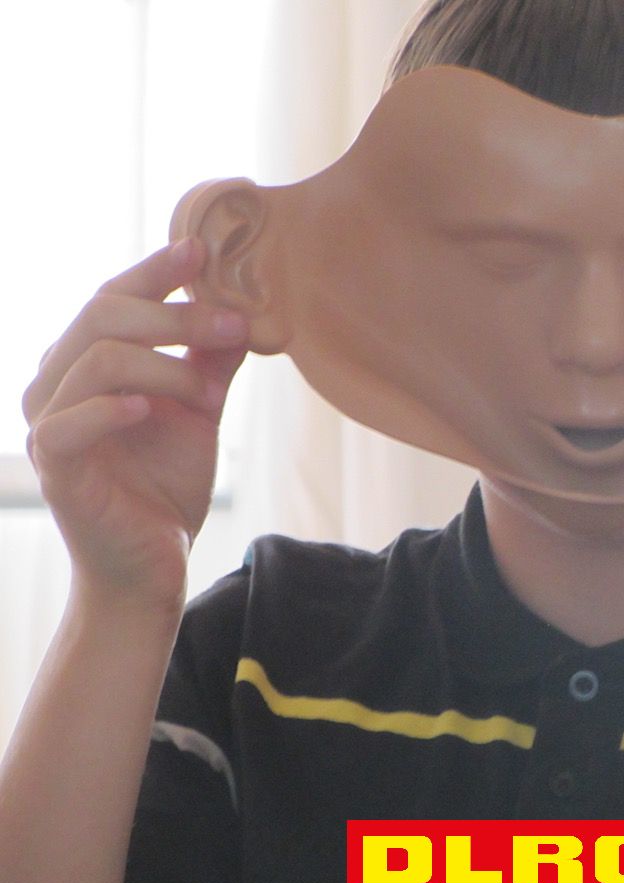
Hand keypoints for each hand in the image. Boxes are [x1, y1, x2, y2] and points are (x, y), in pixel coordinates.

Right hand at [22, 239, 248, 607]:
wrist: (154, 561)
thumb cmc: (167, 483)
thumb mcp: (198, 410)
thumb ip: (210, 360)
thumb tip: (243, 310)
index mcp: (86, 361)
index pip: (113, 297)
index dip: (154, 270)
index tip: (203, 249)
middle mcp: (57, 382)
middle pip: (104, 315)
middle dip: (176, 313)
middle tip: (235, 324)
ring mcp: (49, 423)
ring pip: (97, 358)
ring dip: (166, 366)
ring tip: (210, 394)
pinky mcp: (54, 466)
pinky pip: (70, 422)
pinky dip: (113, 408)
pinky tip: (150, 409)